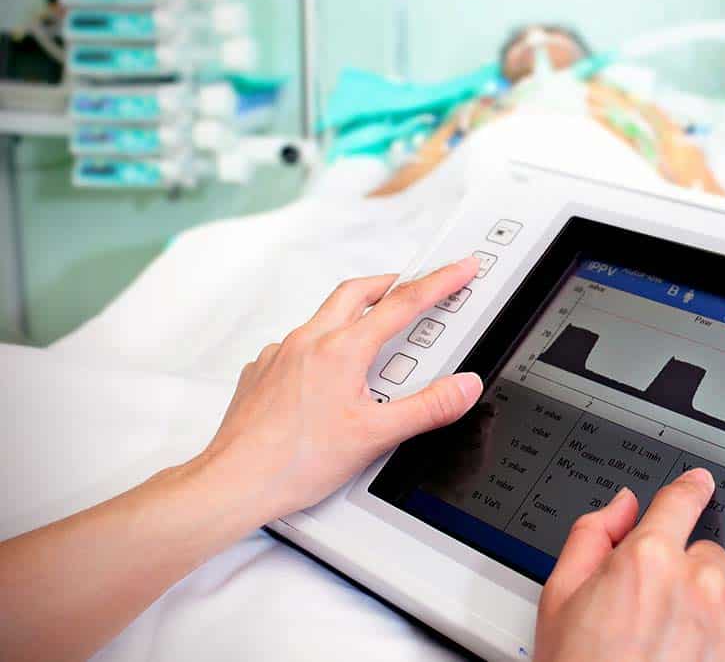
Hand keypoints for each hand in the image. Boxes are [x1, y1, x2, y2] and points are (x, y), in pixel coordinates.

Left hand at [194, 256, 483, 523]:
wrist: (235, 482)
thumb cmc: (294, 461)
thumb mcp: (376, 436)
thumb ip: (428, 408)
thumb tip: (463, 386)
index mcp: (341, 350)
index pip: (402, 304)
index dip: (439, 283)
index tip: (459, 269)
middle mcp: (308, 342)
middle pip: (357, 292)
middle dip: (391, 283)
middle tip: (415, 285)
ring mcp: (280, 354)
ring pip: (323, 317)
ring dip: (353, 314)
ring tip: (373, 332)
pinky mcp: (262, 372)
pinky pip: (296, 344)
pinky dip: (320, 346)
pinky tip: (325, 373)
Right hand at [535, 468, 724, 661]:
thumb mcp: (560, 600)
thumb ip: (591, 538)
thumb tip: (622, 506)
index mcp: (649, 560)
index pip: (680, 502)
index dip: (689, 490)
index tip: (699, 485)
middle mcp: (702, 583)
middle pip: (709, 556)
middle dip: (690, 578)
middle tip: (662, 620)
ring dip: (723, 612)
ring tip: (688, 652)